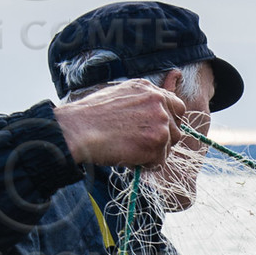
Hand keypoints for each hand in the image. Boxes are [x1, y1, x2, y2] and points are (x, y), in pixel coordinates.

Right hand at [53, 79, 185, 168]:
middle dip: (162, 141)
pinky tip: (128, 157)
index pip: (176, 106)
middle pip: (176, 129)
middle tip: (140, 146)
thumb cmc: (90, 117)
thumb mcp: (119, 96)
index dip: (169, 122)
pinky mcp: (157, 142)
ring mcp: (160, 122)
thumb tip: (151, 117)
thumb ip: (141, 103)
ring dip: (153, 153)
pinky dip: (146, 165)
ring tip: (129, 150)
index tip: (159, 132)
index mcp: (149, 89)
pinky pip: (159, 161)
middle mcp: (158, 102)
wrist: (78, 129)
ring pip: (169, 146)